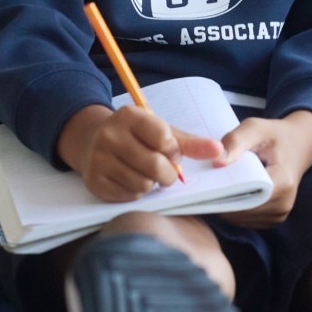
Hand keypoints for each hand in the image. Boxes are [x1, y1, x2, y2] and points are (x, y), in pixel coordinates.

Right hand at [57, 104, 221, 202]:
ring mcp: (99, 159)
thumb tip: (219, 150)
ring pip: (142, 184)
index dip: (173, 151)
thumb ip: (191, 143)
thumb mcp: (161, 132)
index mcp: (129, 116)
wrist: (92, 141)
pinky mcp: (94, 181)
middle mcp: (110, 135)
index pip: (164, 139)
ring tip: (145, 173)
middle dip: (167, 174)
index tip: (170, 152)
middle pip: (155, 166)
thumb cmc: (136, 137)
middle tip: (164, 171)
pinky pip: (128, 195)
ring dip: (151, 184)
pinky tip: (130, 180)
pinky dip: (136, 192)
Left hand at [216, 110, 311, 228]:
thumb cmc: (273, 135)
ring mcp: (279, 215)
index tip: (208, 181)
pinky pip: (246, 221)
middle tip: (206, 183)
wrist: (297, 145)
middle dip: (222, 199)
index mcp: (283, 182)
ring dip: (226, 206)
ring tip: (217, 186)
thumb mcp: (255, 128)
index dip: (225, 192)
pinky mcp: (273, 219)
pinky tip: (228, 193)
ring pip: (241, 219)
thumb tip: (216, 162)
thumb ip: (235, 142)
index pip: (247, 198)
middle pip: (242, 211)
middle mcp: (283, 204)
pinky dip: (233, 209)